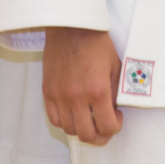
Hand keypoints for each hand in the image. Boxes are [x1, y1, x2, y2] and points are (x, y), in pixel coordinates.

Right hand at [42, 26, 123, 144]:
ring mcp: (59, 96)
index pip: (107, 126)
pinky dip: (65, 122)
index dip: (115, 127)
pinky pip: (54, 119)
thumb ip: (115, 93)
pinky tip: (74, 113)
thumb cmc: (96, 44)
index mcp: (98, 91)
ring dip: (82, 129)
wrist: (71, 27)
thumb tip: (114, 111)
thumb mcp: (115, 67)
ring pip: (69, 129)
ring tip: (89, 118)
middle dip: (100, 136)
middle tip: (104, 127)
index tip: (117, 117)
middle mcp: (77, 98)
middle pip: (87, 135)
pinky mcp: (47, 92)